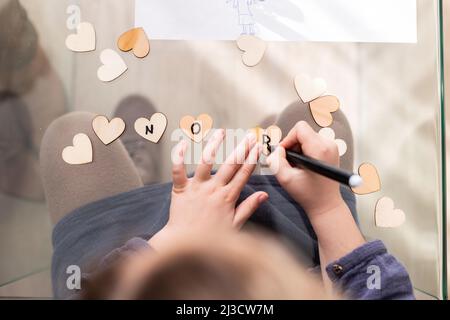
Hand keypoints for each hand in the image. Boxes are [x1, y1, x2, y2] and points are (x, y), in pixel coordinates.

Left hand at [150, 130, 267, 248]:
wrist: (184, 245)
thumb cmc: (210, 238)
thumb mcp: (234, 225)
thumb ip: (248, 208)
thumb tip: (264, 195)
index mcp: (227, 198)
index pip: (243, 174)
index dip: (252, 159)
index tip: (257, 147)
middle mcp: (213, 189)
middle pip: (230, 164)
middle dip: (242, 149)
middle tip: (249, 136)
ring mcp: (197, 187)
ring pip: (206, 161)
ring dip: (215, 145)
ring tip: (222, 132)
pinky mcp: (180, 189)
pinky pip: (178, 169)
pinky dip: (180, 156)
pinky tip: (184, 143)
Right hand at [267, 121, 343, 216]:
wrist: (326, 204)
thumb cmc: (310, 194)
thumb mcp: (286, 179)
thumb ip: (276, 162)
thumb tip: (275, 151)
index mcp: (319, 149)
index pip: (300, 128)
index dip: (288, 139)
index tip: (284, 153)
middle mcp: (328, 144)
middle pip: (303, 132)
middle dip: (293, 146)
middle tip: (290, 163)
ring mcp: (332, 147)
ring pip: (307, 137)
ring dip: (298, 149)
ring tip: (297, 166)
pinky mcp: (331, 151)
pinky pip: (312, 142)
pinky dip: (305, 152)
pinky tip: (304, 166)